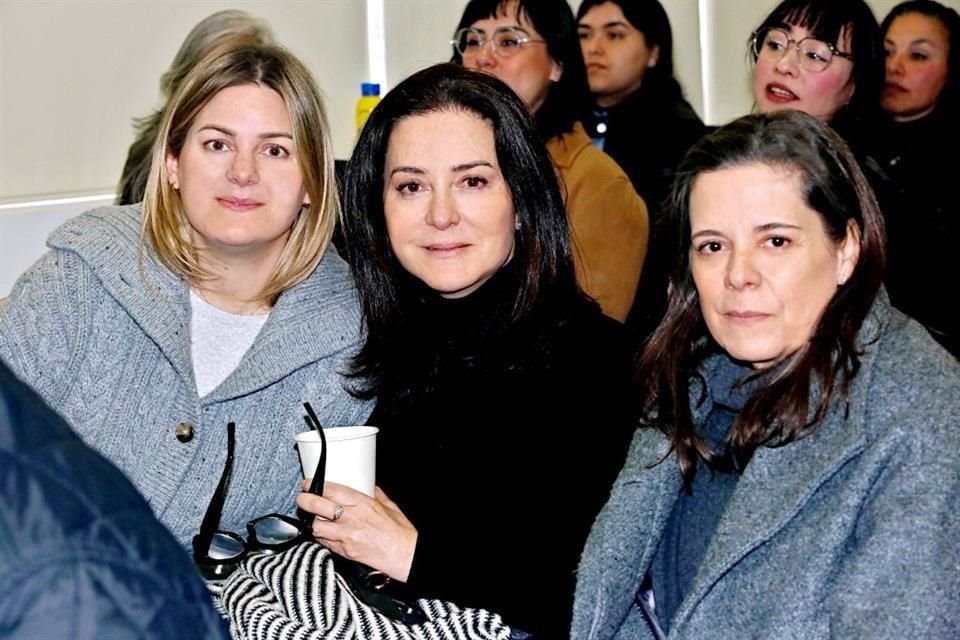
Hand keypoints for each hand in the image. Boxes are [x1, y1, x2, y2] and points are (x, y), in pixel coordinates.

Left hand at [295, 481, 416, 582]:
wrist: (405, 556)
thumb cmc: (400, 532)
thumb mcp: (389, 506)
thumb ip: (374, 495)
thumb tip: (366, 486)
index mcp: (362, 503)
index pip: (330, 490)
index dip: (314, 485)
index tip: (308, 484)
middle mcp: (351, 519)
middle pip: (316, 506)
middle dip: (304, 500)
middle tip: (301, 498)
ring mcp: (346, 537)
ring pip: (315, 526)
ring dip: (311, 521)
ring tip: (312, 518)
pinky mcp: (344, 552)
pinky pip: (324, 543)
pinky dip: (321, 537)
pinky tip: (324, 533)